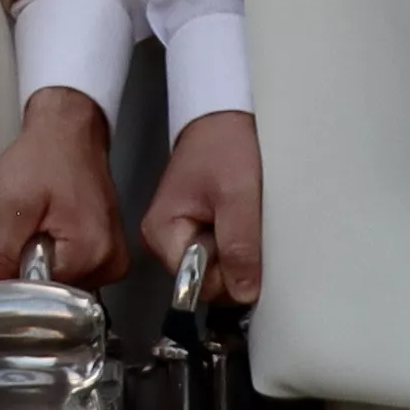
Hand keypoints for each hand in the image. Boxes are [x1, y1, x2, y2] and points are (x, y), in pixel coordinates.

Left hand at [0, 84, 119, 286]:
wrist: (68, 130)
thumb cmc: (44, 157)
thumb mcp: (14, 205)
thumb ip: (3, 254)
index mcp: (91, 253)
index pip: (47, 297)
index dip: (18, 287)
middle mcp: (111, 262)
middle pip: (60, 295)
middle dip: (32, 276)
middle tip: (18, 243)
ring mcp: (113, 256)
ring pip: (67, 285)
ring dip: (45, 268)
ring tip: (34, 235)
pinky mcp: (109, 249)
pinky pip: (78, 271)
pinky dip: (58, 260)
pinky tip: (47, 236)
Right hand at [141, 110, 264, 306]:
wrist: (226, 117)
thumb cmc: (225, 146)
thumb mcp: (239, 196)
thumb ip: (239, 246)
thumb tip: (243, 292)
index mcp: (162, 233)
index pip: (194, 285)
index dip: (225, 276)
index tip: (245, 248)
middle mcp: (165, 240)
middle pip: (206, 282)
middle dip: (235, 264)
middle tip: (247, 226)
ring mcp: (182, 236)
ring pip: (219, 271)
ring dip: (241, 254)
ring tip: (246, 218)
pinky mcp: (198, 231)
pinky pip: (224, 255)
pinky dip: (240, 245)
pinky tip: (244, 221)